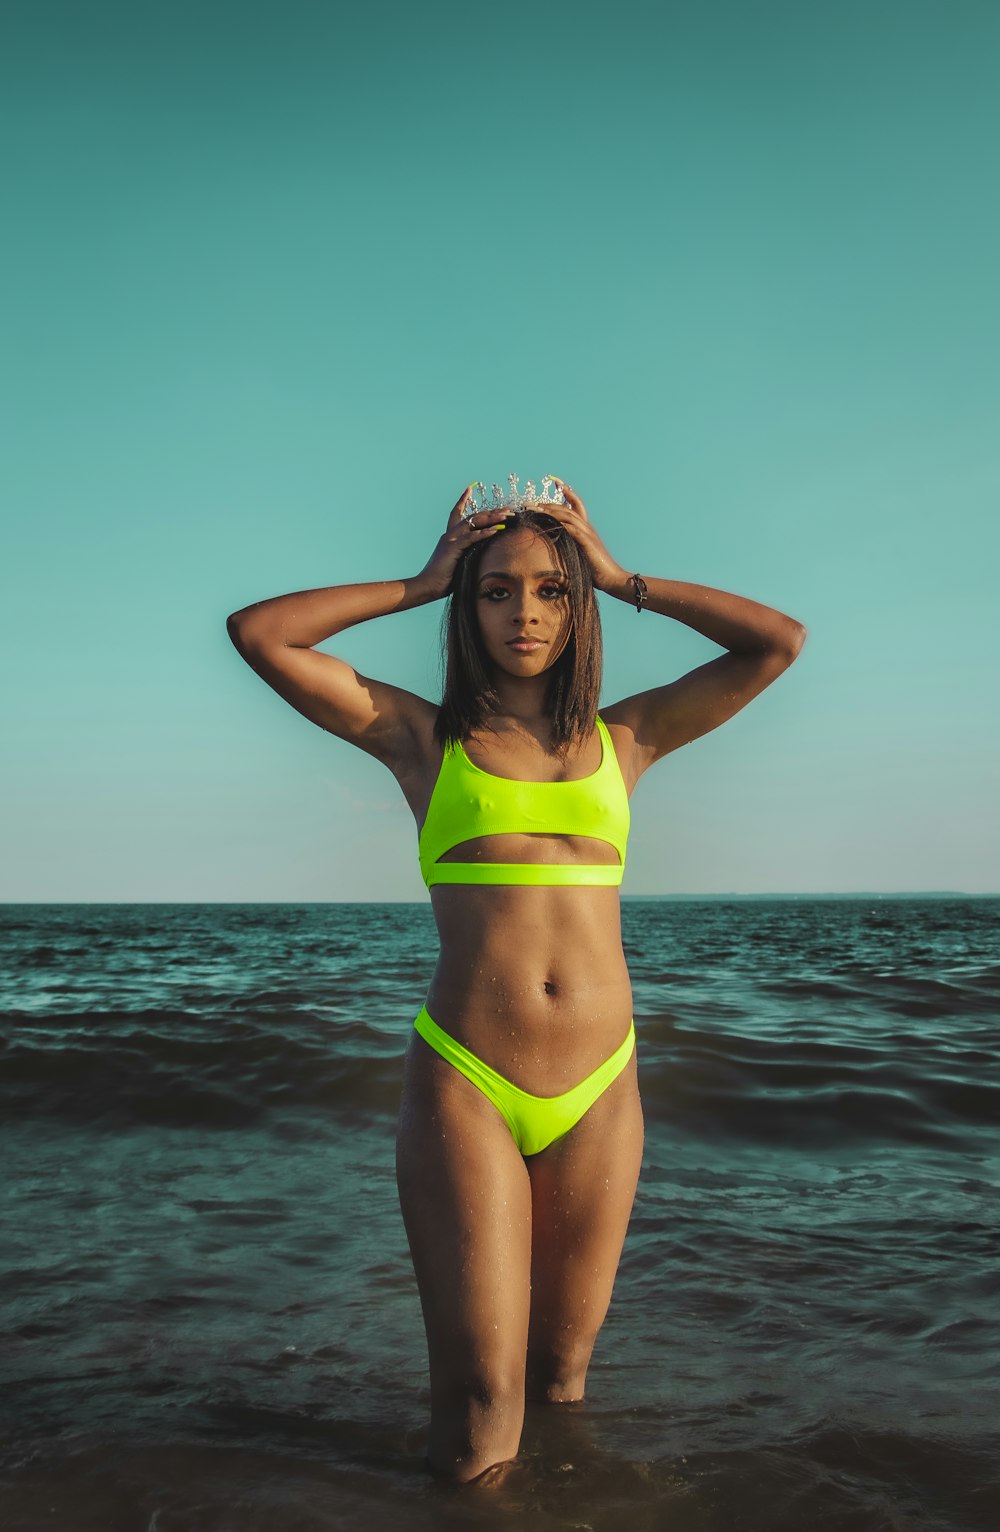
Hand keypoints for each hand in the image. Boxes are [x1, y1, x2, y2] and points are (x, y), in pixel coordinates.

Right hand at [415, 484, 507, 599]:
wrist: (426, 586)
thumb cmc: (442, 580)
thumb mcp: (457, 563)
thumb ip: (466, 555)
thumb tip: (480, 555)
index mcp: (449, 536)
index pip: (456, 513)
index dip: (462, 500)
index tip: (470, 488)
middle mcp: (450, 534)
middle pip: (473, 517)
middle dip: (492, 512)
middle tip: (508, 509)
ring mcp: (451, 539)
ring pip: (474, 523)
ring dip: (492, 518)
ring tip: (507, 516)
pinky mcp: (453, 548)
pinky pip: (471, 537)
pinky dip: (485, 533)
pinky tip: (497, 530)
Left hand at [533, 478, 627, 593]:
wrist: (611, 578)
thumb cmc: (594, 570)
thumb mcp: (580, 555)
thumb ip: (570, 548)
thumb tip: (555, 548)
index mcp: (585, 528)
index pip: (576, 505)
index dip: (568, 493)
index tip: (556, 483)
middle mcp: (587, 527)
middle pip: (566, 508)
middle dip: (547, 504)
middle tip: (530, 503)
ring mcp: (588, 534)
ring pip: (568, 516)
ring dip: (550, 511)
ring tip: (535, 510)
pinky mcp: (587, 542)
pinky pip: (572, 530)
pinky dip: (560, 524)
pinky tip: (549, 523)